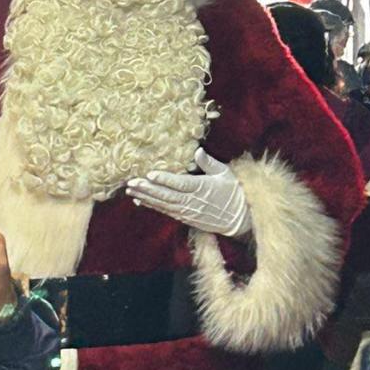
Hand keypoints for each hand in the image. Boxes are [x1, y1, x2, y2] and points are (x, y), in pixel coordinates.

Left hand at [126, 148, 252, 238]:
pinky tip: (140, 200)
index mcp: (203, 188)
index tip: (150, 174)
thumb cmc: (233, 192)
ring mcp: (188, 211)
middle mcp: (193, 201)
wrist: (239, 218)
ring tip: (130, 189)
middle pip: (167, 195)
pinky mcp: (186, 218)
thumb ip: (209, 163)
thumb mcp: (225, 173)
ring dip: (146, 197)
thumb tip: (197, 150)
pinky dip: (152, 206)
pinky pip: (166, 211)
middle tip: (131, 181)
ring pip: (163, 204)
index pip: (181, 184)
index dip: (165, 179)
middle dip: (148, 189)